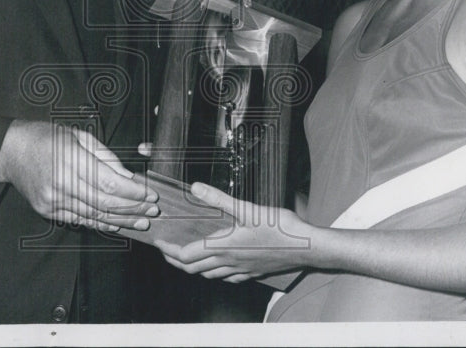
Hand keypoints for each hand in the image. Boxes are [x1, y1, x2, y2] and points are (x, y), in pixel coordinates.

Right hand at [0, 120, 158, 232]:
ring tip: (141, 222)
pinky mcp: (47, 210)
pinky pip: (79, 220)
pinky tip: (117, 224)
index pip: (109, 183)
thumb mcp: (80, 135)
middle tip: (152, 211)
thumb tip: (129, 177)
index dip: (133, 192)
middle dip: (132, 209)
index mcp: (70, 158)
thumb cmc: (47, 138)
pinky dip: (100, 223)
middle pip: (104, 203)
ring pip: (94, 215)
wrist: (11, 151)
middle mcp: (60, 182)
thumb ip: (106, 157)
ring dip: (121, 221)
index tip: (150, 194)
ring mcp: (52, 200)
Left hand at [154, 182, 313, 281]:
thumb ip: (219, 199)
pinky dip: (215, 273)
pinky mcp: (253, 273)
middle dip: (176, 261)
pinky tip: (219, 266)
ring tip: (187, 257)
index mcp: (224, 247)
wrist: (306, 247)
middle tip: (167, 251)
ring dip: (194, 268)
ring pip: (209, 275)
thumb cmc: (279, 228)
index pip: (186, 255)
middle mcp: (229, 262)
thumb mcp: (247, 208)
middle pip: (193, 268)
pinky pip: (227, 278)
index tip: (159, 243)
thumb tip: (195, 188)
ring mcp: (241, 270)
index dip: (169, 251)